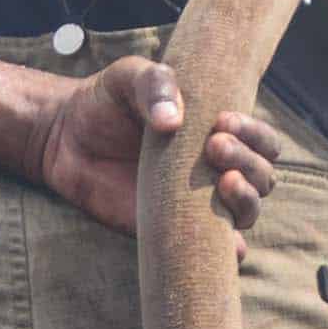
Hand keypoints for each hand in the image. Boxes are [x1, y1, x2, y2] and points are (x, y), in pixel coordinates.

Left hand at [33, 60, 282, 234]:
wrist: (64, 137)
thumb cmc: (106, 102)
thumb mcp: (130, 78)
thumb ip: (155, 85)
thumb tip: (172, 121)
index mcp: (219, 132)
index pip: (263, 141)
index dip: (255, 134)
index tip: (222, 121)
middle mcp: (217, 170)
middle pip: (263, 177)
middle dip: (249, 161)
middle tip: (213, 146)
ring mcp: (198, 203)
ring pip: (248, 211)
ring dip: (246, 198)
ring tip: (222, 182)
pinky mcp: (173, 232)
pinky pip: (215, 251)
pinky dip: (230, 249)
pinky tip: (226, 239)